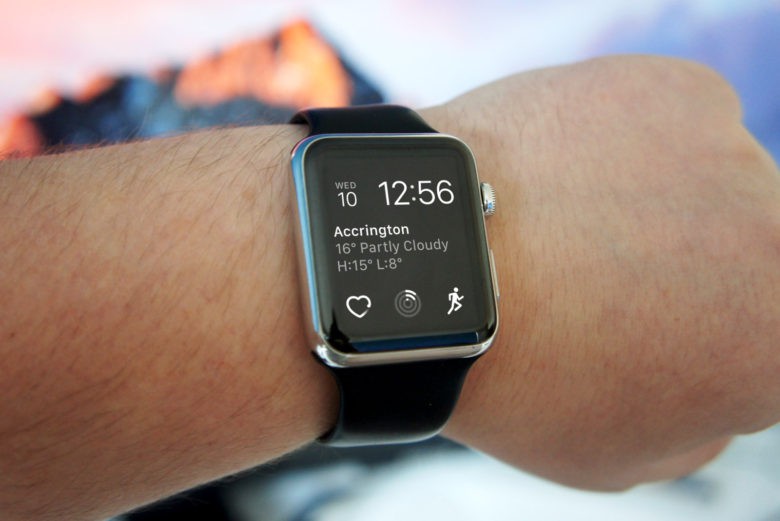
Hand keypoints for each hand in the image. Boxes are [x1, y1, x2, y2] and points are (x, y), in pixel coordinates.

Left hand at [430, 56, 779, 489]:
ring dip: (654, 201)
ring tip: (566, 226)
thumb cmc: (515, 376)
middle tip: (599, 274)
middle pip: (743, 248)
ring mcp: (733, 156)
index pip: (756, 329)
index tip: (644, 318)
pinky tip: (563, 177)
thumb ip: (695, 422)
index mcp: (777, 339)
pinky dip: (625, 144)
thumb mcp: (616, 454)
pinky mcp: (681, 93)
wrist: (439, 267)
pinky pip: (668, 123)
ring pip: (707, 182)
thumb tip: (709, 372)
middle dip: (683, 263)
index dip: (692, 328)